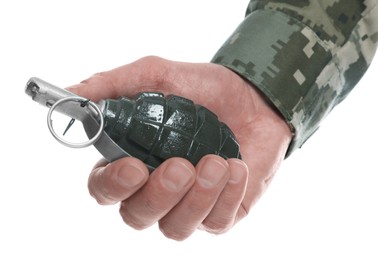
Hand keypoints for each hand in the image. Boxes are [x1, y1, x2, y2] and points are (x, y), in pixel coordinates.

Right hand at [68, 56, 291, 239]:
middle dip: (158, 196)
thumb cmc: (202, 89)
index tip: (134, 167)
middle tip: (180, 166)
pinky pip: (215, 222)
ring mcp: (188, 205)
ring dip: (196, 198)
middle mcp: (155, 189)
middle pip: (137, 216)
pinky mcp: (220, 213)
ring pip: (175, 228)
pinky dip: (226, 196)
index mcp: (132, 160)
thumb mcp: (157, 75)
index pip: (105, 188)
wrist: (254, 99)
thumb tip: (72, 94)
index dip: (113, 185)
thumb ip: (113, 85)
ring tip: (217, 162)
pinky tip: (236, 168)